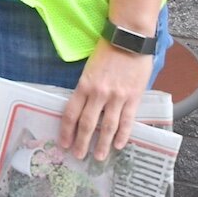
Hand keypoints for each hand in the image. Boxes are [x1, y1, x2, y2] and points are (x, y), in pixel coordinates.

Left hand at [59, 39, 154, 160]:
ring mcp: (116, 97)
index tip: (64, 143)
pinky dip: (122, 135)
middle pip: (87, 124)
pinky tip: (118, 145)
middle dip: (82, 142)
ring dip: (102, 144)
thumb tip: (84, 107)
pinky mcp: (133, 97)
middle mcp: (98, 94)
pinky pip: (126, 120)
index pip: (71, 113)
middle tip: (78, 156)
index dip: (66, 131)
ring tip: (99, 157)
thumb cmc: (108, 50)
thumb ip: (87, 88)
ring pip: (107, 126)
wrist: (129, 39)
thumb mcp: (90, 68)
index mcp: (84, 85)